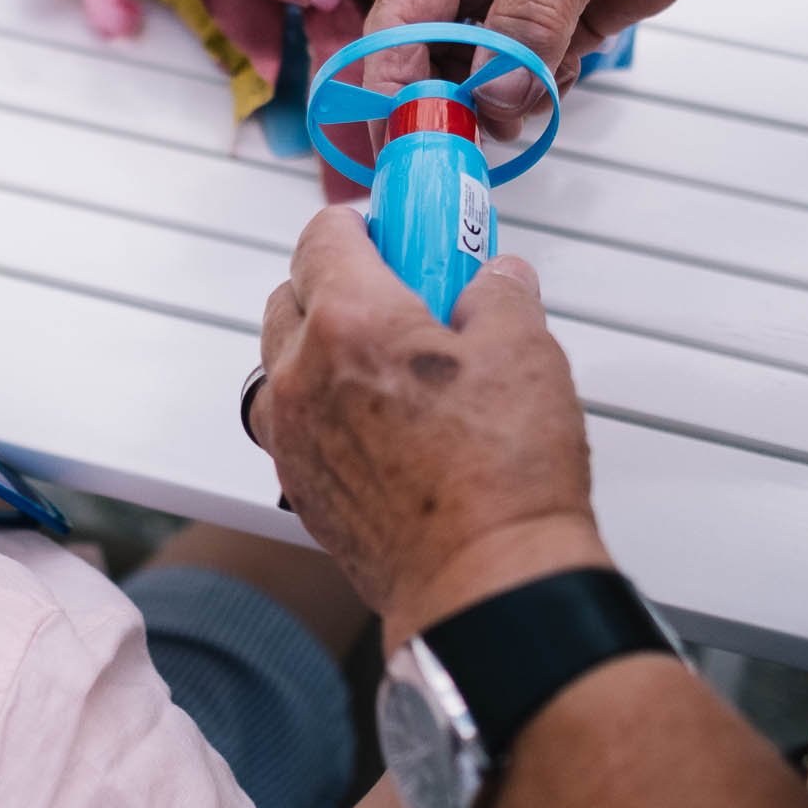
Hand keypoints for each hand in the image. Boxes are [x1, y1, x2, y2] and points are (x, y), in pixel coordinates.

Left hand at [252, 207, 608, 643]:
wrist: (485, 586)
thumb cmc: (501, 478)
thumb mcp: (525, 351)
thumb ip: (500, 295)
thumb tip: (494, 279)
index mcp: (350, 324)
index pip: (324, 236)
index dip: (363, 222)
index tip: (396, 228)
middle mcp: (302, 376)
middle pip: (292, 295)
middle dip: (338, 281)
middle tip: (402, 292)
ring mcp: (294, 437)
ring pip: (282, 362)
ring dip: (321, 345)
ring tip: (388, 361)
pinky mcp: (301, 488)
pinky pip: (293, 422)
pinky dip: (323, 405)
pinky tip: (381, 419)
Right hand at [365, 0, 785, 136]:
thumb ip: (530, 15)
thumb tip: (492, 92)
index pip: (400, 10)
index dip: (395, 76)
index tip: (411, 131)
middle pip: (429, 49)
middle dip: (446, 99)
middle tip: (468, 144)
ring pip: (477, 72)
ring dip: (495, 104)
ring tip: (526, 114)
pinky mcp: (557, 21)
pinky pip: (526, 76)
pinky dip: (537, 95)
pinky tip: (560, 86)